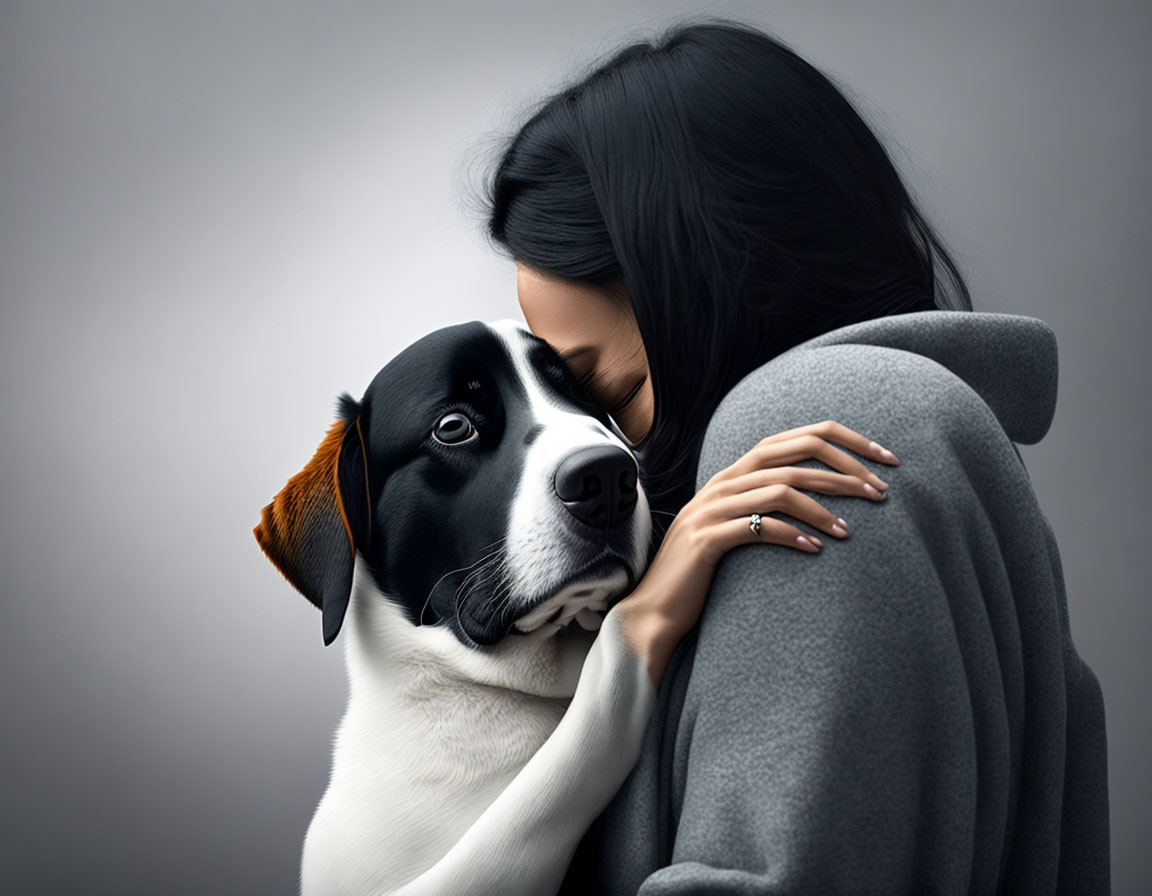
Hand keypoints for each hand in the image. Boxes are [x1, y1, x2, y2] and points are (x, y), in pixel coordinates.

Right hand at [612, 420, 899, 691]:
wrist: (654, 610)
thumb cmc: (703, 574)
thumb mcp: (736, 529)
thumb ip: (766, 507)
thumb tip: (824, 501)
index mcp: (734, 473)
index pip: (796, 437)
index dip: (845, 442)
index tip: (884, 460)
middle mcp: (723, 482)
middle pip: (794, 455)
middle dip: (844, 468)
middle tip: (881, 491)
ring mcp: (712, 509)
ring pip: (780, 488)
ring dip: (824, 506)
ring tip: (852, 530)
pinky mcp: (707, 539)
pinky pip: (758, 527)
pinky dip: (793, 534)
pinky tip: (818, 550)